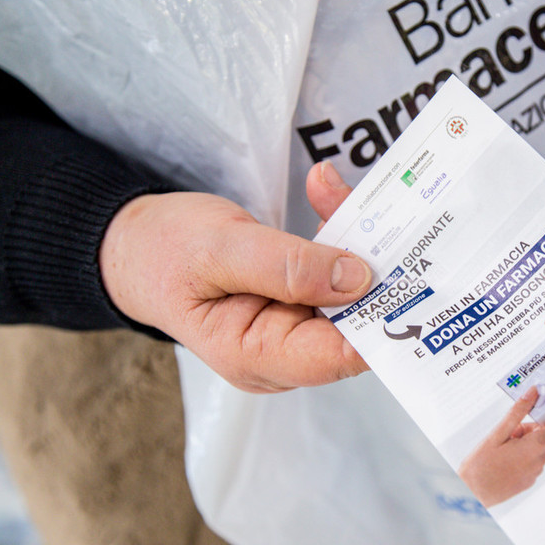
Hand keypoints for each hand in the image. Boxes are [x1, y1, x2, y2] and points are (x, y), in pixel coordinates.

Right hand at [99, 162, 371, 392]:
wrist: (134, 246)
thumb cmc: (164, 251)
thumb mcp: (219, 249)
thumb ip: (286, 266)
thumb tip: (357, 279)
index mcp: (257, 356)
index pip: (338, 355)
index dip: (380, 321)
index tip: (410, 277)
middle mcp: (282, 354)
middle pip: (352, 322)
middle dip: (374, 269)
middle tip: (391, 214)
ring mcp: (291, 330)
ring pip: (348, 293)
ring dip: (353, 240)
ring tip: (336, 188)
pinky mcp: (297, 304)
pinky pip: (332, 275)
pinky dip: (334, 234)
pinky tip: (325, 192)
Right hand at [458, 387, 544, 506]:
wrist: (472, 495)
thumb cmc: (481, 464)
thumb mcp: (497, 434)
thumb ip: (518, 412)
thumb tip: (533, 393)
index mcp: (535, 446)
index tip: (541, 409)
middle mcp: (540, 460)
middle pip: (542, 435)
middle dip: (526, 431)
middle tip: (505, 437)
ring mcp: (535, 472)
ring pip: (534, 448)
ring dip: (521, 444)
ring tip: (501, 452)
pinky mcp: (529, 481)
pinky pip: (530, 461)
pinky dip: (519, 457)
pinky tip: (502, 463)